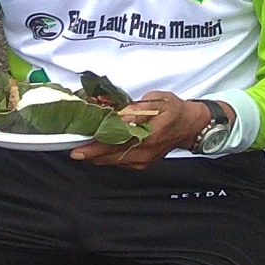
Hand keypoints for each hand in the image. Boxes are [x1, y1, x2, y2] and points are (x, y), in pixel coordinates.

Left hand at [74, 91, 211, 168]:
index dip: (97, 144)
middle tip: (74, 151)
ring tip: (82, 150)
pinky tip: (98, 153)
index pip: (117, 140)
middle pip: (112, 155)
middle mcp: (145, 150)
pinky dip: (108, 158)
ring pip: (115, 161)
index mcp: (149, 134)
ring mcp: (144, 159)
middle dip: (91, 154)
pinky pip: (121, 163)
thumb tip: (120, 115)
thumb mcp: (158, 100)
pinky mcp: (143, 163)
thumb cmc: (173, 109)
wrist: (190, 126)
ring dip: (97, 157)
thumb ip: (138, 108)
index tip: (80, 146)